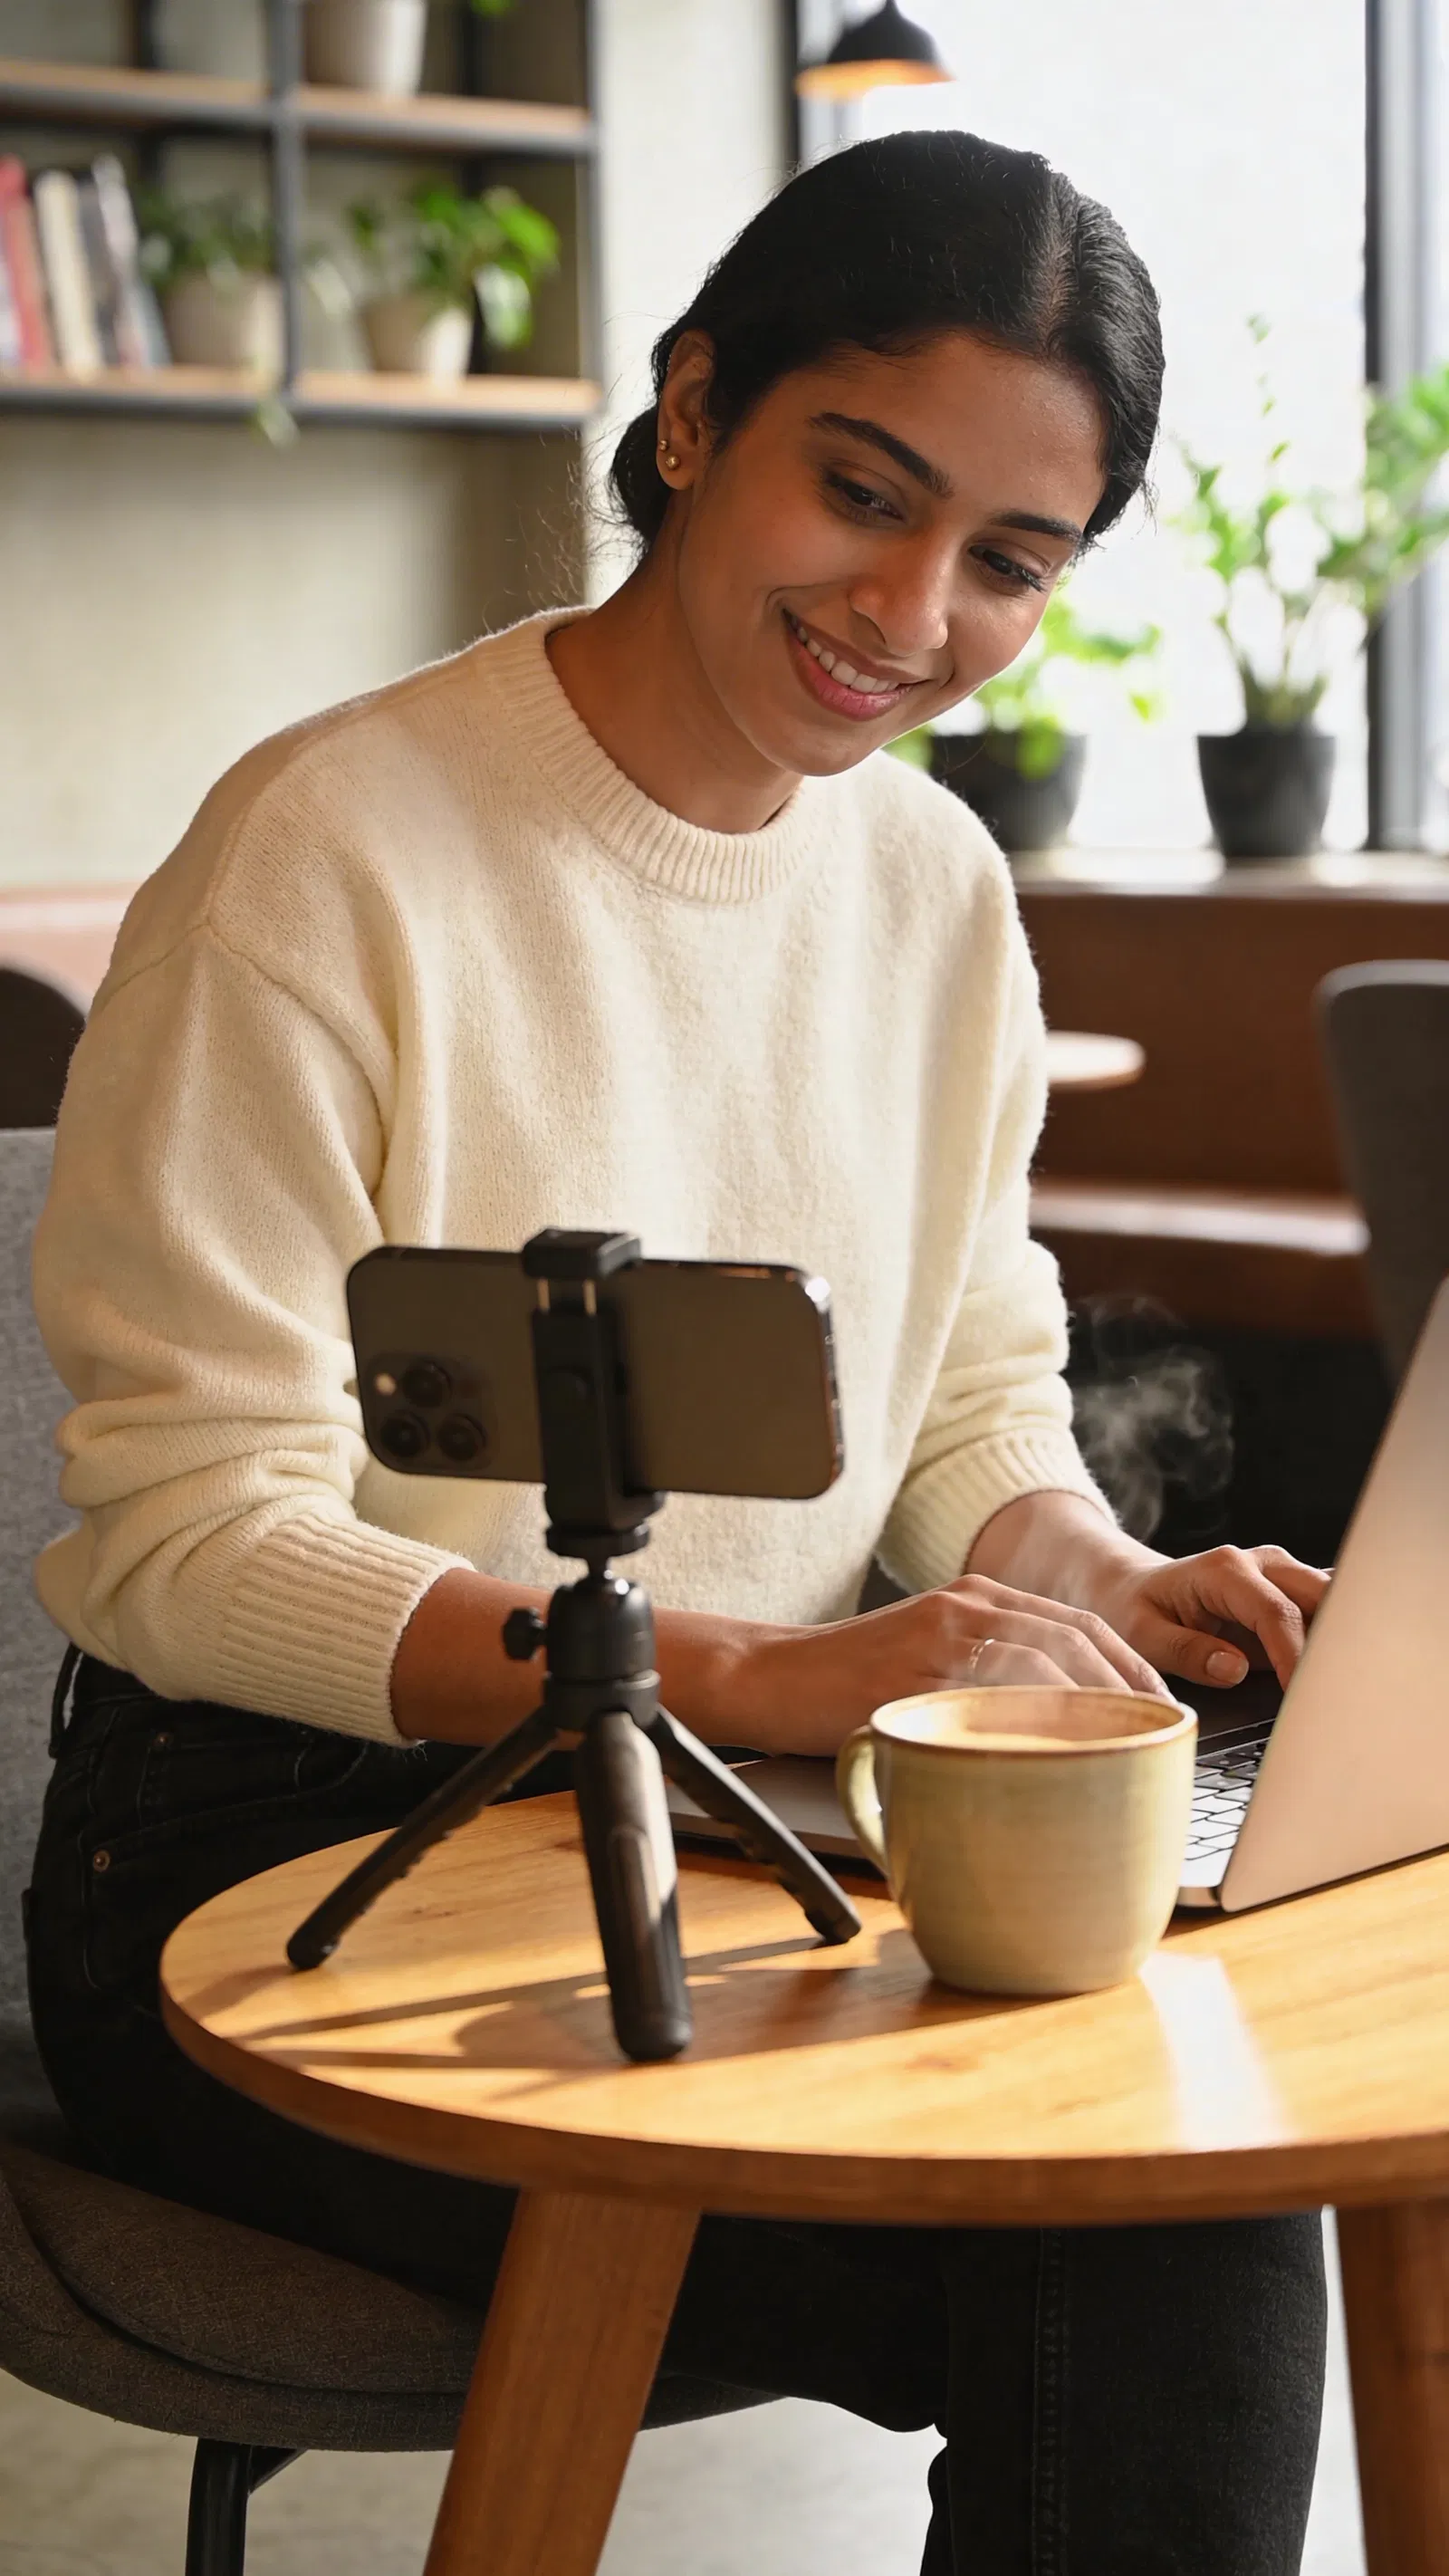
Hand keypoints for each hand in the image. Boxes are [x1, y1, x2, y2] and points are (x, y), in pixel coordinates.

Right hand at [726, 1573, 1170, 1759]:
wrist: (771, 1675)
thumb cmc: (848, 1682)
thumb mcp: (928, 1659)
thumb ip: (986, 1675)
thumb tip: (1059, 1730)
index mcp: (977, 1596)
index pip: (1079, 1624)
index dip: (1130, 1665)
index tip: (1161, 1706)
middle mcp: (969, 1605)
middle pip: (1078, 1639)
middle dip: (1131, 1687)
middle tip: (1160, 1734)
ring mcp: (946, 1635)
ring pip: (1049, 1661)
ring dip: (1097, 1705)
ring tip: (1125, 1748)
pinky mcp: (920, 1670)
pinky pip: (998, 1692)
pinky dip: (1041, 1719)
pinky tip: (1064, 1751)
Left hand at [1091, 1545, 1329, 1691]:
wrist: (1132, 1586)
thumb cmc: (1134, 1609)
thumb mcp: (1143, 1635)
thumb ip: (1187, 1652)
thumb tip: (1235, 1669)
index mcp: (1225, 1571)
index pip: (1275, 1613)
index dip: (1295, 1655)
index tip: (1301, 1694)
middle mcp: (1262, 1565)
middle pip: (1322, 1597)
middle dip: (1335, 1642)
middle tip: (1337, 1693)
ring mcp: (1282, 1577)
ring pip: (1336, 1600)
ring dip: (1345, 1639)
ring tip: (1348, 1686)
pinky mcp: (1292, 1596)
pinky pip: (1329, 1610)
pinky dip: (1340, 1637)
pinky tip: (1342, 1672)